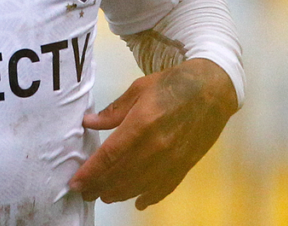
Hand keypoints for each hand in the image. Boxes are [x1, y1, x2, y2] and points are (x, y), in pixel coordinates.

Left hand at [68, 58, 236, 209]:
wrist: (211, 90)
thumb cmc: (171, 85)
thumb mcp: (139, 89)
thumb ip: (113, 111)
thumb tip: (88, 123)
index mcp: (142, 124)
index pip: (110, 155)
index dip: (91, 171)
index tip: (76, 182)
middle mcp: (156, 146)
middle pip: (122, 174)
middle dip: (99, 186)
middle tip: (83, 192)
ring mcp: (172, 159)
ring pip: (140, 184)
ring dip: (119, 192)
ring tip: (103, 195)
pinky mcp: (185, 165)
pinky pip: (164, 187)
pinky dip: (149, 197)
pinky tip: (138, 202)